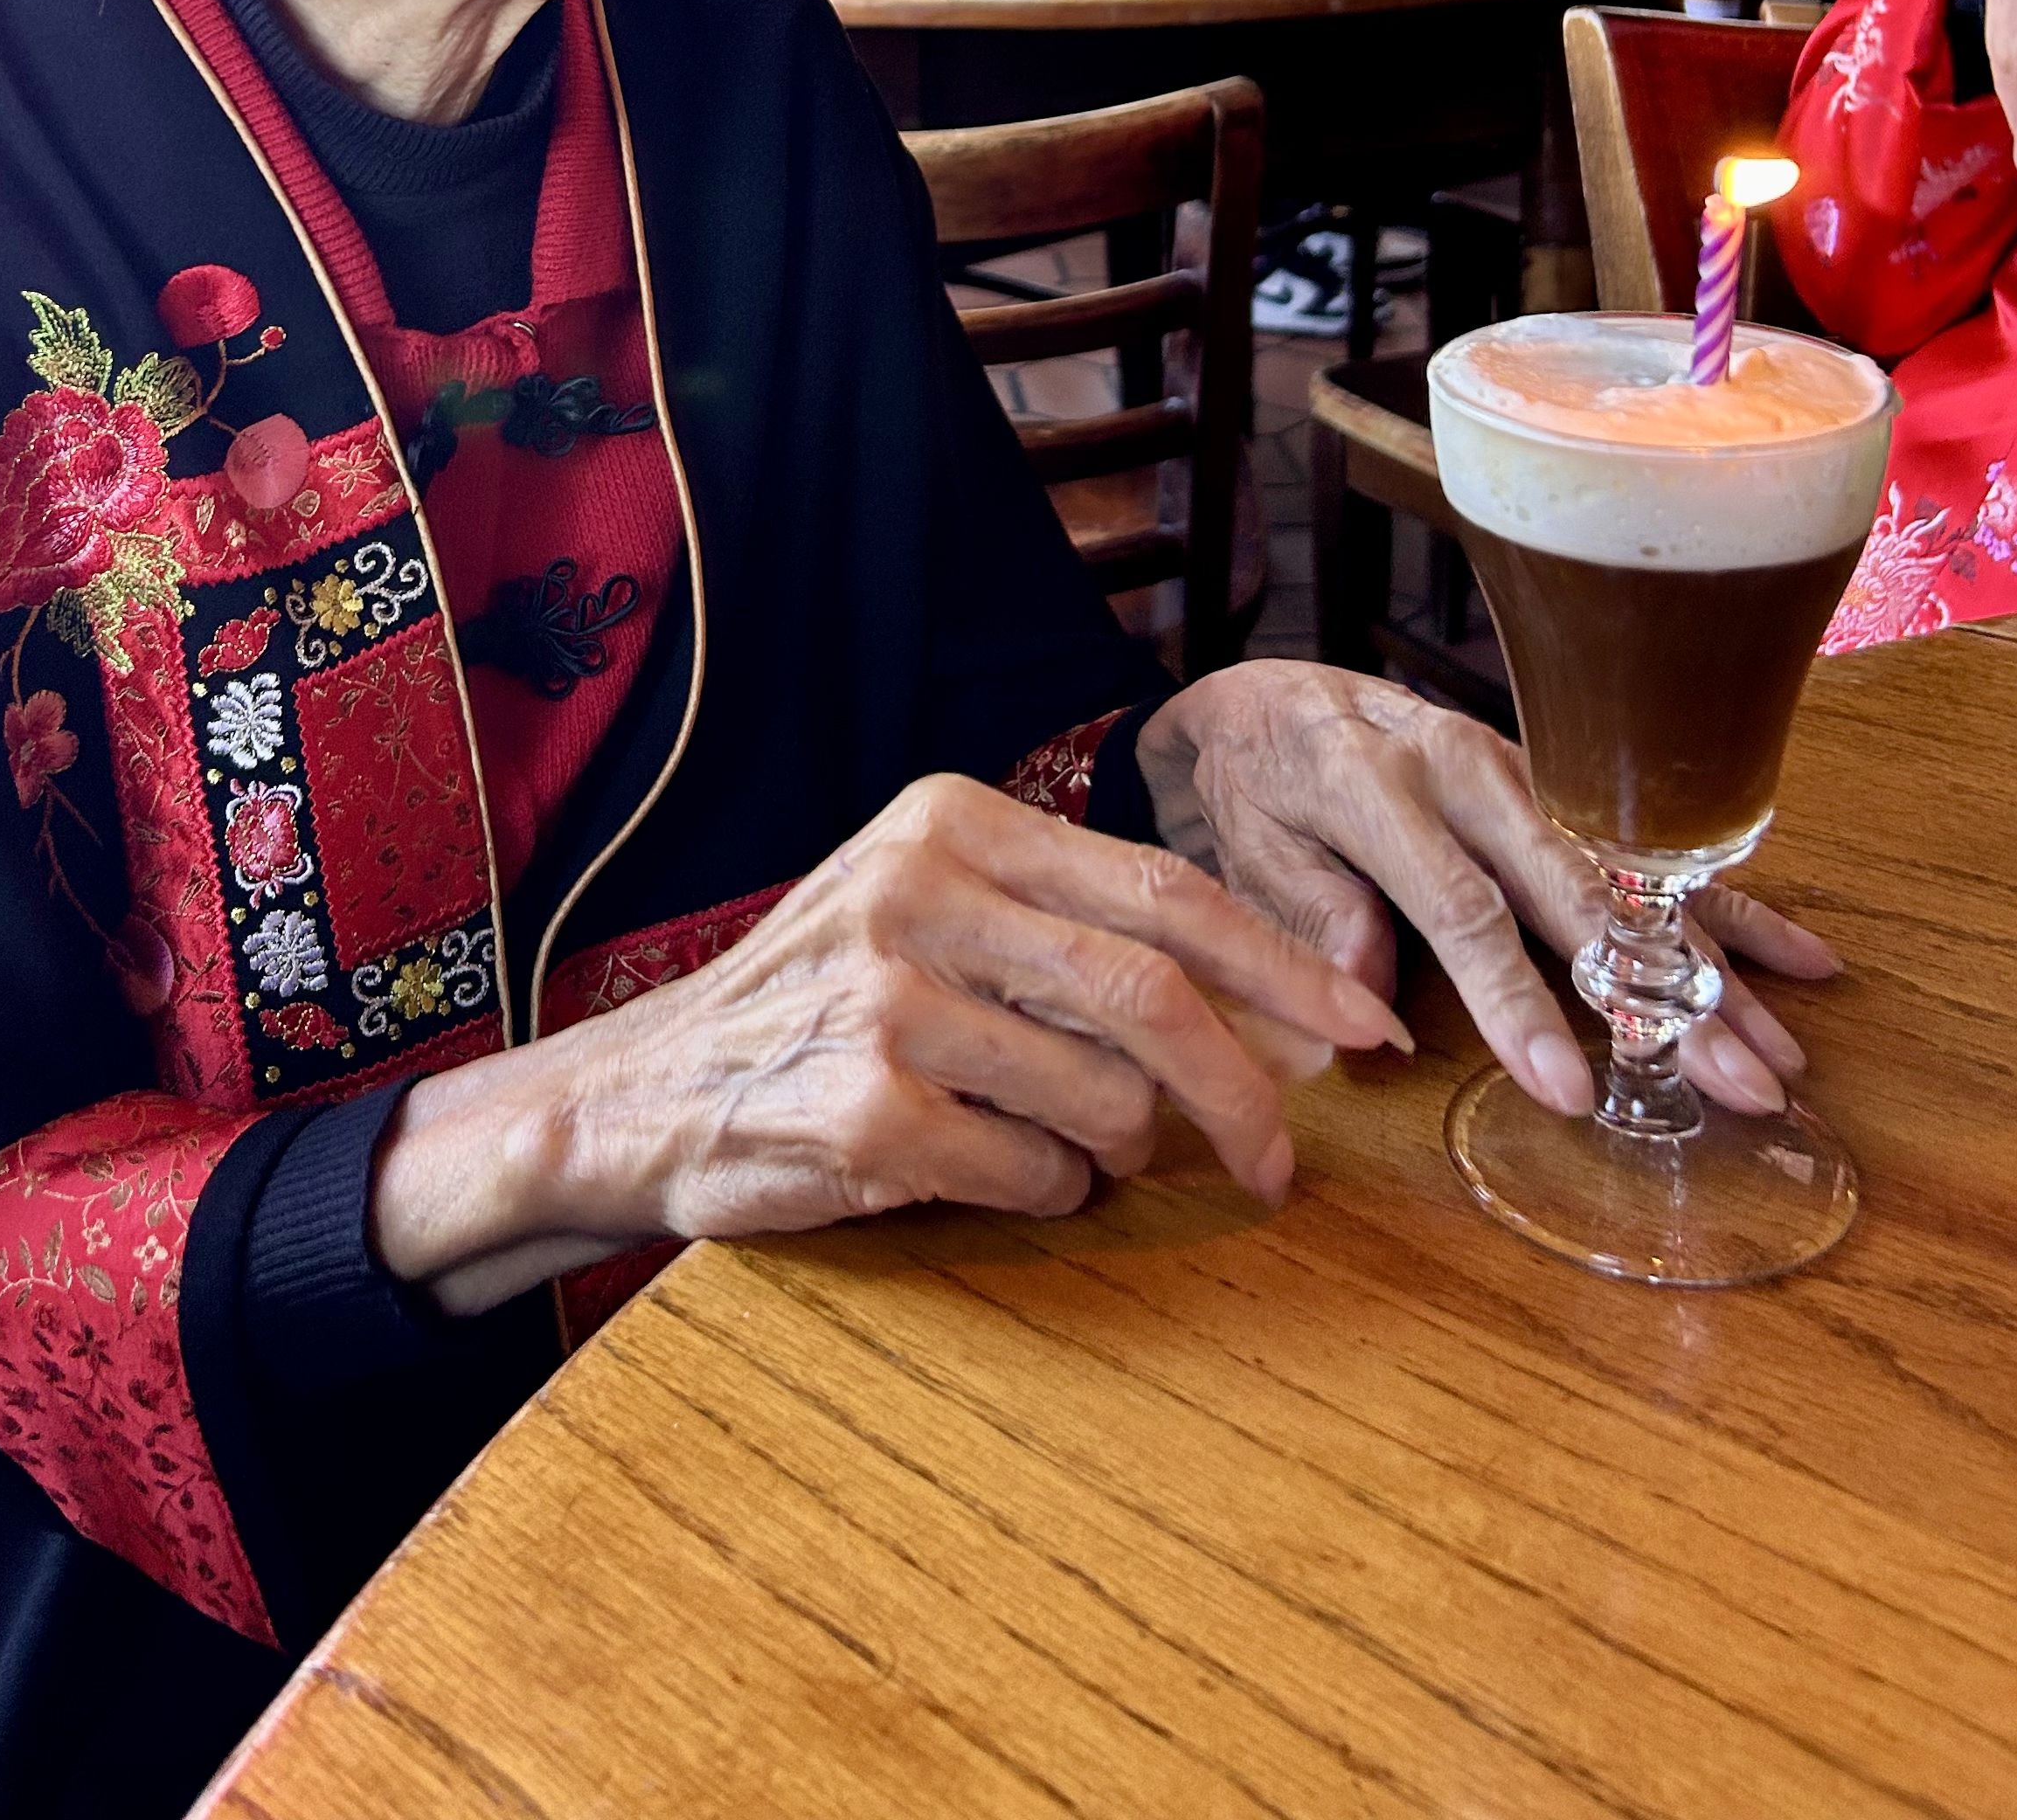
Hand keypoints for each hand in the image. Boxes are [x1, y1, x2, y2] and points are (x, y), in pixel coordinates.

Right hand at [372, 773, 1406, 1309]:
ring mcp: (890, 999)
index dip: (1288, 964)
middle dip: (1252, 1087)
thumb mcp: (929, 907)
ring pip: (1104, 1100)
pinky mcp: (868, 1110)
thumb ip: (1066, 927)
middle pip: (1156, 992)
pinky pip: (1032, 1173)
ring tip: (1060, 1148)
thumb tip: (1271, 1002)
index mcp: (955, 821)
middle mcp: (921, 889)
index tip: (1373, 1025)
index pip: (1166, 889)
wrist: (644, 1092)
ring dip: (1116, 1153)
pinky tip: (988, 1175)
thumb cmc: (821, 1002)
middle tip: (1286, 1158)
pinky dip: (1044, 1194)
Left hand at [1138, 666, 1837, 1119]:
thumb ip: (1309, 909)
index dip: (1518, 1004)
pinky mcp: (1565, 783)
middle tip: (1734, 1083)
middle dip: (1660, 998)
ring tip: (1781, 1052)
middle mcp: (1470, 768)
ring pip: (1631, 878)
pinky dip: (1726, 905)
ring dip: (1711, 969)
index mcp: (1381, 785)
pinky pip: (1651, 849)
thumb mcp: (1247, 839)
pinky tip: (1803, 960)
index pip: (1463, 910)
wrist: (1272, 690)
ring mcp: (1530, 771)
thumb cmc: (1256, 781)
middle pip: (1579, 897)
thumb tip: (1371, 1005)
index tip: (1571, 1088)